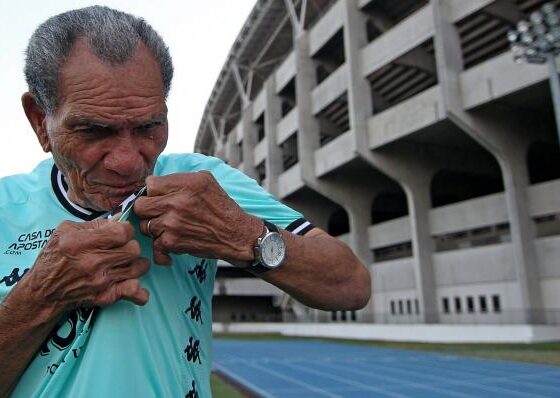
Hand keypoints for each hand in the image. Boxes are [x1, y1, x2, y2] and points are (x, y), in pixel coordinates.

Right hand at [21, 219, 149, 315]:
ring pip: (138, 267)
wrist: (43, 291)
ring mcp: (101, 281)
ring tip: (127, 262)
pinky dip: (140, 290)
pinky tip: (133, 282)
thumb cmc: (55, 257)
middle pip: (133, 249)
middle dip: (131, 245)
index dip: (126, 230)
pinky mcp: (106, 296)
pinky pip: (134, 291)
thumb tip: (119, 219)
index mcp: (82, 243)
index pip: (122, 232)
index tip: (121, 232)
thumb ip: (94, 224)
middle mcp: (93, 262)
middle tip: (123, 247)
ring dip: (136, 263)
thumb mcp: (66, 231)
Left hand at [133, 172, 262, 264]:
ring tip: (168, 227)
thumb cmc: (222, 207)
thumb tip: (156, 181)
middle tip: (158, 212)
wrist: (236, 234)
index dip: (153, 192)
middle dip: (147, 209)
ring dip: (154, 227)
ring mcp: (173, 223)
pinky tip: (171, 241)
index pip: (150, 184)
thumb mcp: (206, 180)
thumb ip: (180, 178)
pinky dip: (161, 245)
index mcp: (186, 184)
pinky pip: (154, 243)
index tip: (158, 197)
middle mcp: (177, 202)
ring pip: (144, 225)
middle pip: (141, 205)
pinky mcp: (172, 242)